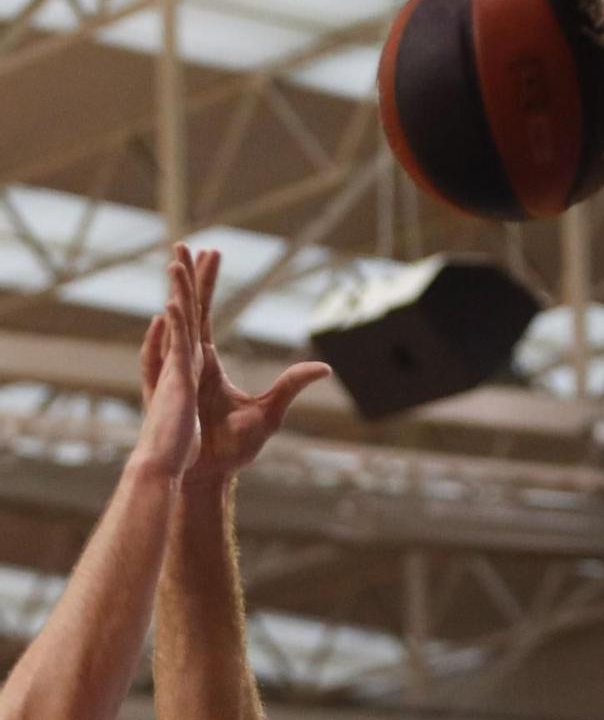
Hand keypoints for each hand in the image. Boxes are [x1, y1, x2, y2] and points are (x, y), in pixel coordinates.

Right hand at [145, 247, 330, 486]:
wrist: (209, 477)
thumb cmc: (234, 450)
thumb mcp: (271, 413)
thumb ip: (292, 386)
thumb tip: (323, 367)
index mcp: (207, 363)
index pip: (206, 314)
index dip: (208, 283)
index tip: (211, 252)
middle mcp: (189, 363)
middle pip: (187, 310)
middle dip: (186, 276)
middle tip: (183, 242)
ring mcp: (176, 376)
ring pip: (175, 327)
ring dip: (176, 296)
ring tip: (174, 265)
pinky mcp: (171, 393)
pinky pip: (165, 359)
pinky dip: (166, 335)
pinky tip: (168, 314)